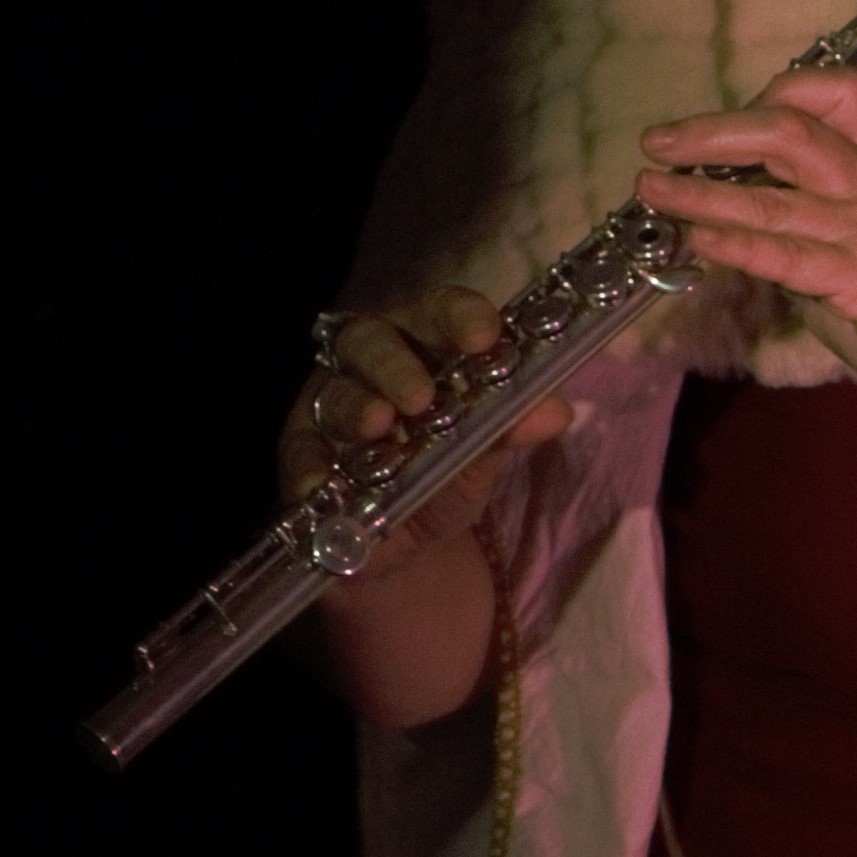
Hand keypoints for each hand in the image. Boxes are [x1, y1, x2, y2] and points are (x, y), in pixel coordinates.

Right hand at [278, 286, 579, 584]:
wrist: (407, 544)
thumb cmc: (446, 475)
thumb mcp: (483, 456)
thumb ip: (511, 429)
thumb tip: (555, 411)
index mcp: (425, 346)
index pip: (438, 312)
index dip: (459, 316)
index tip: (483, 336)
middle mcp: (372, 363)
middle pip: (373, 338)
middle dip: (396, 365)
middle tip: (420, 397)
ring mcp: (331, 403)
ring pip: (336, 390)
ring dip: (356, 407)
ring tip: (377, 429)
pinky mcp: (302, 449)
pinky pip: (301, 450)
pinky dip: (311, 466)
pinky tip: (322, 484)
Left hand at [634, 68, 856, 428]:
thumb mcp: (852, 260)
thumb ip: (801, 238)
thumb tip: (738, 233)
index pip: (832, 97)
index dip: (770, 97)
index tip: (713, 125)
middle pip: (786, 130)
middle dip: (713, 133)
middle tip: (657, 145)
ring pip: (774, 198)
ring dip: (703, 193)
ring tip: (654, 191)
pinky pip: (794, 255)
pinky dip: (742, 245)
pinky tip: (701, 241)